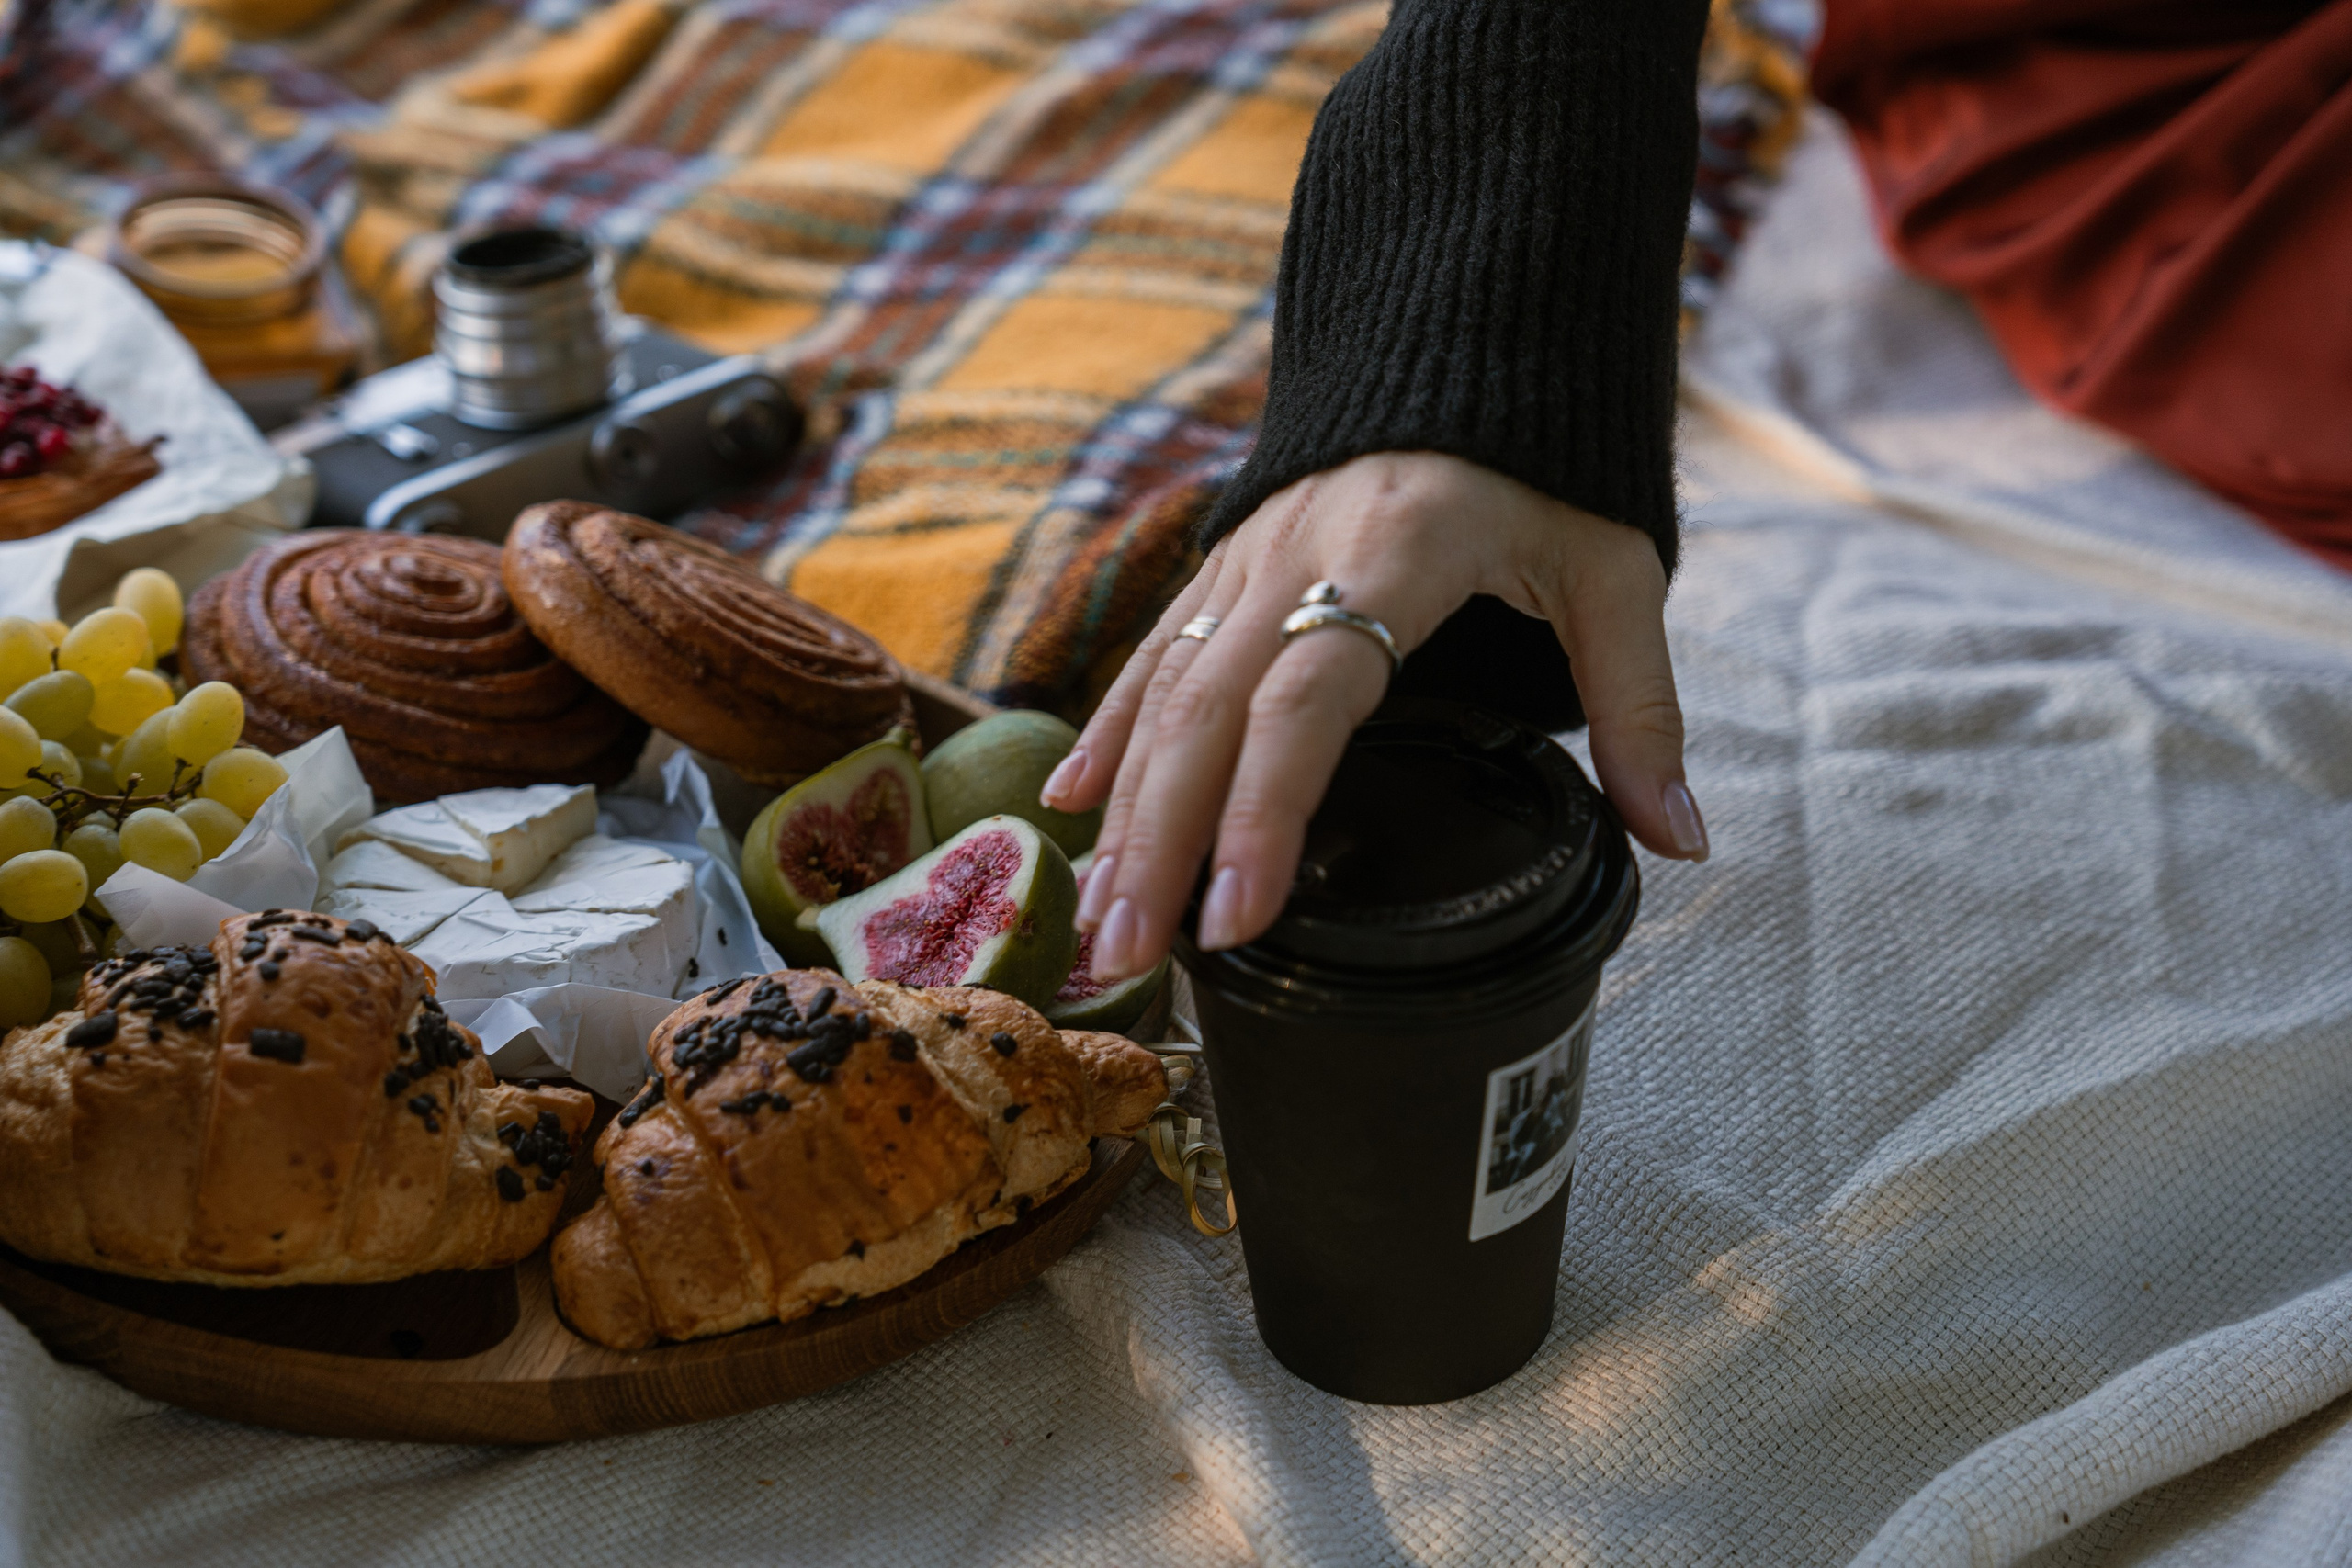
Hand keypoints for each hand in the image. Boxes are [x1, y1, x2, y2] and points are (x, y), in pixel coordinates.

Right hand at [1040, 451, 1705, 979]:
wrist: (1471, 320)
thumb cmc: (1546, 457)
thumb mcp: (1613, 568)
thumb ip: (1639, 704)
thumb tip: (1678, 840)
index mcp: (1394, 554)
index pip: (1305, 700)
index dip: (1262, 811)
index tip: (1237, 914)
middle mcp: (1295, 558)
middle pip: (1204, 714)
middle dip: (1158, 845)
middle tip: (1127, 961)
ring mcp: (1247, 560)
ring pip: (1161, 693)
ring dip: (1124, 813)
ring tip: (1099, 922)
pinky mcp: (1225, 564)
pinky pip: (1151, 655)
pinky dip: (1108, 733)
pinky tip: (1070, 808)